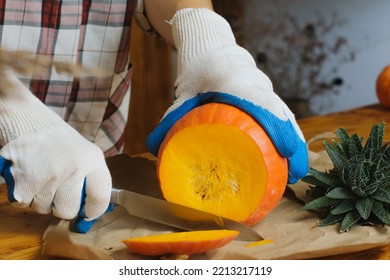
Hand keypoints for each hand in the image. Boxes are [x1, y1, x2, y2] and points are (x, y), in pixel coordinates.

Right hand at [0, 70, 111, 230]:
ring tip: (41, 178)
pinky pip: (24, 204)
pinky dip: (23, 195)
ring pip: (43, 208)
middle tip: (57, 192)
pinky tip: (28, 177)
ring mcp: (49, 172)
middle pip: (68, 210)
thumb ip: (91, 181)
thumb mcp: (86, 155)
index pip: (100, 197)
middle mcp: (74, 165)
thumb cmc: (61, 144)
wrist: (29, 122)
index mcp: (93, 159)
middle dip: (61, 207)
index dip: (93, 211)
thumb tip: (90, 216)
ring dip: (41, 199)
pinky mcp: (24, 178)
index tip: (86, 214)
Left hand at [146, 8, 307, 183]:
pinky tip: (287, 156)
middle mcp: (257, 85)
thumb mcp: (184, 92)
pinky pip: (282, 115)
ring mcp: (265, 89)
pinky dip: (287, 134)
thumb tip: (153, 147)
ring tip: (294, 172)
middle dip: (292, 143)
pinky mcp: (267, 95)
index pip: (262, 103)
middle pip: (282, 114)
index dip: (277, 126)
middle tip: (294, 174)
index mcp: (236, 82)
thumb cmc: (198, 70)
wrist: (213, 48)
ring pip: (286, 115)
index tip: (286, 149)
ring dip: (294, 141)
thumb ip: (172, 116)